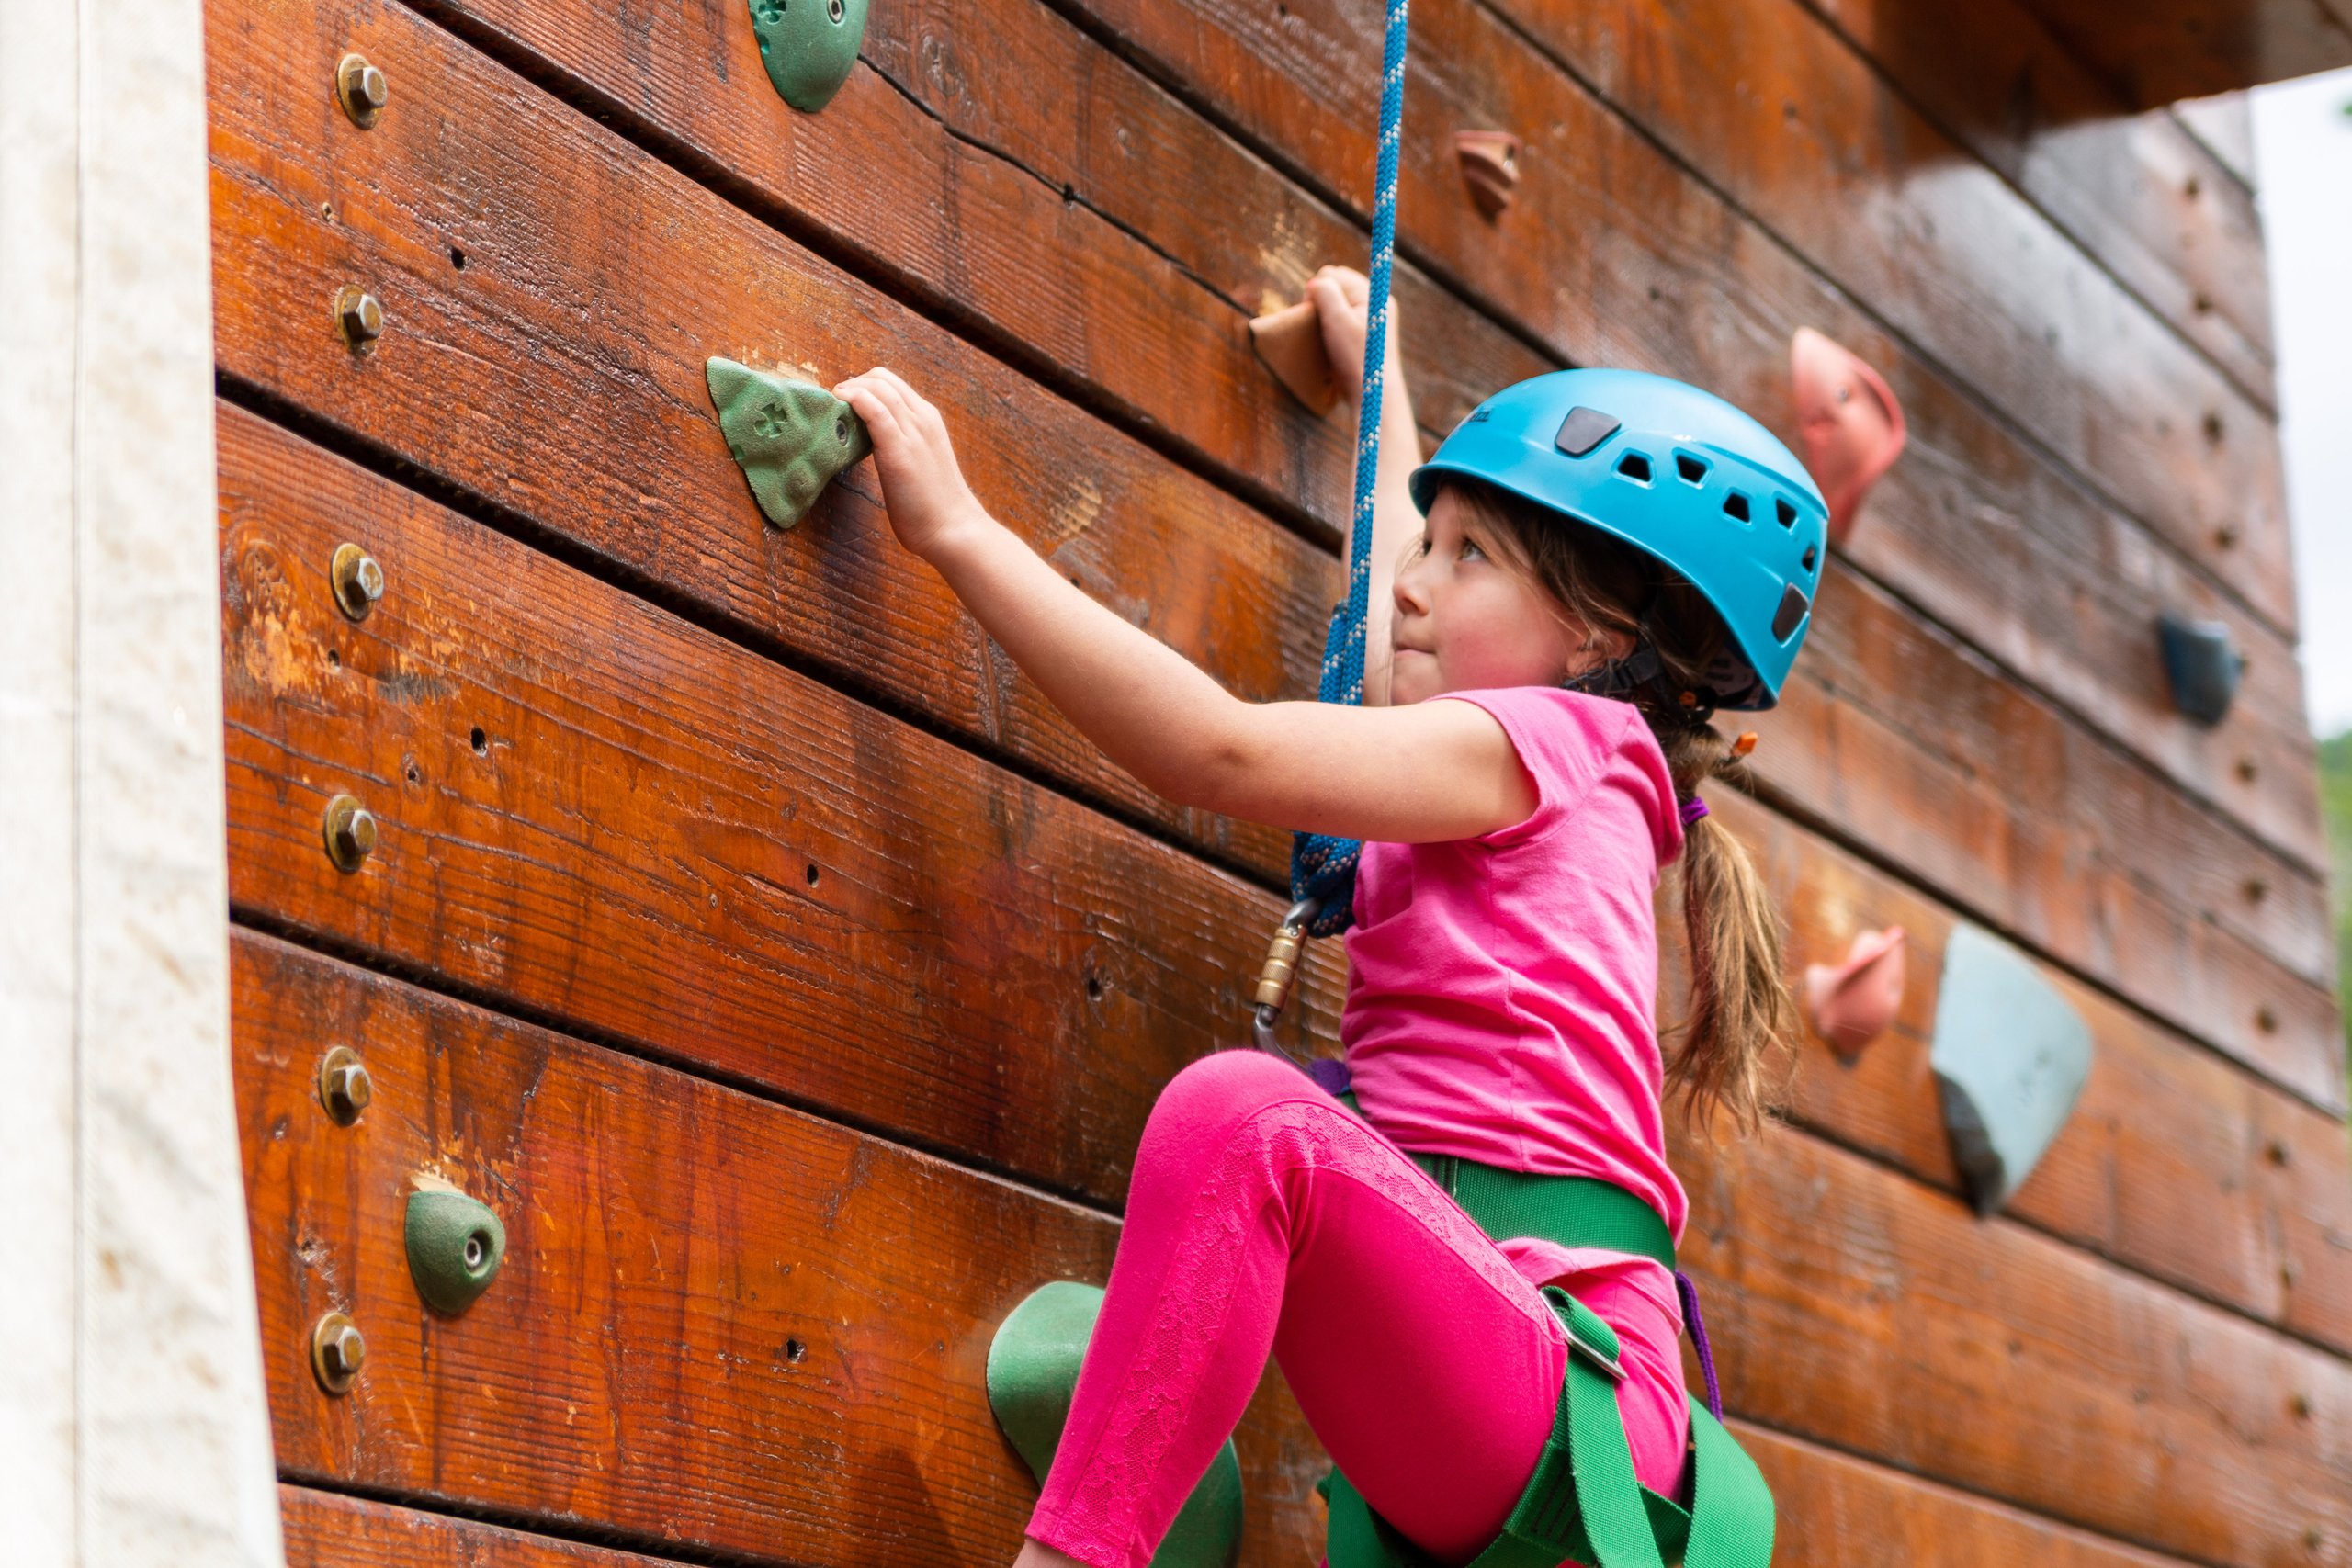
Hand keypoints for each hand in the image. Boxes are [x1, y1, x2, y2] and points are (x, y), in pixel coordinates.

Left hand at [834, 368, 989, 558]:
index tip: (845, 403)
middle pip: (881, 378)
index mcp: (928, 419)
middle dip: (852, 383)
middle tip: (834, 406)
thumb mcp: (921, 463)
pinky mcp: (899, 448)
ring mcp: (912, 431)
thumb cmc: (934, 505)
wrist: (953, 529)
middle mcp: (922, 418)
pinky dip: (853, 399)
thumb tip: (873, 446)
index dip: (863, 386)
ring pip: (876, 387)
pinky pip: (873, 409)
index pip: (892, 383)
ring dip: (848, 389)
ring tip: (831, 407)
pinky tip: (839, 406)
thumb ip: (902, 447)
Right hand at [1304, 265, 1400, 406]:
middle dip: (1320, 301)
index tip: (1312, 314)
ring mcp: (1371, 320)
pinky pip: (1342, 321)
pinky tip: (1329, 342)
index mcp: (1372, 294)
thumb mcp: (1336, 319)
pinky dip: (1331, 328)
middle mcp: (1375, 303)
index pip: (1333, 274)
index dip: (1316, 290)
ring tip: (1322, 335)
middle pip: (1336, 287)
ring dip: (1324, 316)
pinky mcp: (1365, 337)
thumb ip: (1325, 292)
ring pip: (1337, 305)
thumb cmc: (1355, 357)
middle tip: (1315, 325)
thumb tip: (1315, 283)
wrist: (1372, 395)